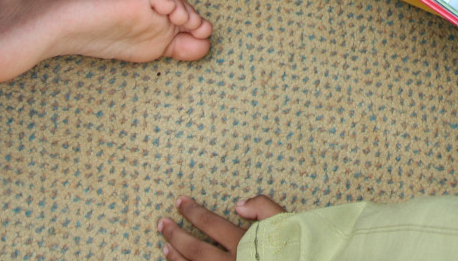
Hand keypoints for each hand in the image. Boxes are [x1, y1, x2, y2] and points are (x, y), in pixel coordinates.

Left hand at [159, 195, 287, 260]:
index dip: (193, 212)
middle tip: (162, 223)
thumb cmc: (295, 249)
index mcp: (244, 244)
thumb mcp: (285, 222)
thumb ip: (263, 208)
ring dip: (176, 257)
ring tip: (164, 246)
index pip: (211, 224)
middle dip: (176, 234)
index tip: (179, 202)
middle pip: (196, 249)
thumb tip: (238, 204)